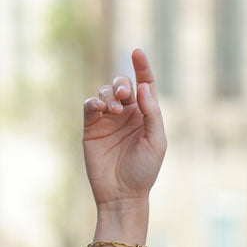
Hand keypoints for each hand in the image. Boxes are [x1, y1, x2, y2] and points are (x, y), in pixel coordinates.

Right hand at [83, 48, 166, 211]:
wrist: (122, 194)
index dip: (142, 67)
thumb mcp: (156, 143)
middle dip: (122, 84)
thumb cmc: (144, 171)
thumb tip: (142, 87)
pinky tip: (101, 108)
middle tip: (124, 96)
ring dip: (109, 94)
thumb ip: (152, 114)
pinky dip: (94, 101)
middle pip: (123, 84)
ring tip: (114, 109)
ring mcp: (108, 119)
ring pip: (105, 91)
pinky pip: (90, 105)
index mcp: (146, 115)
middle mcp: (127, 114)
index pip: (145, 85)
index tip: (137, 52)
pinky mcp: (92, 126)